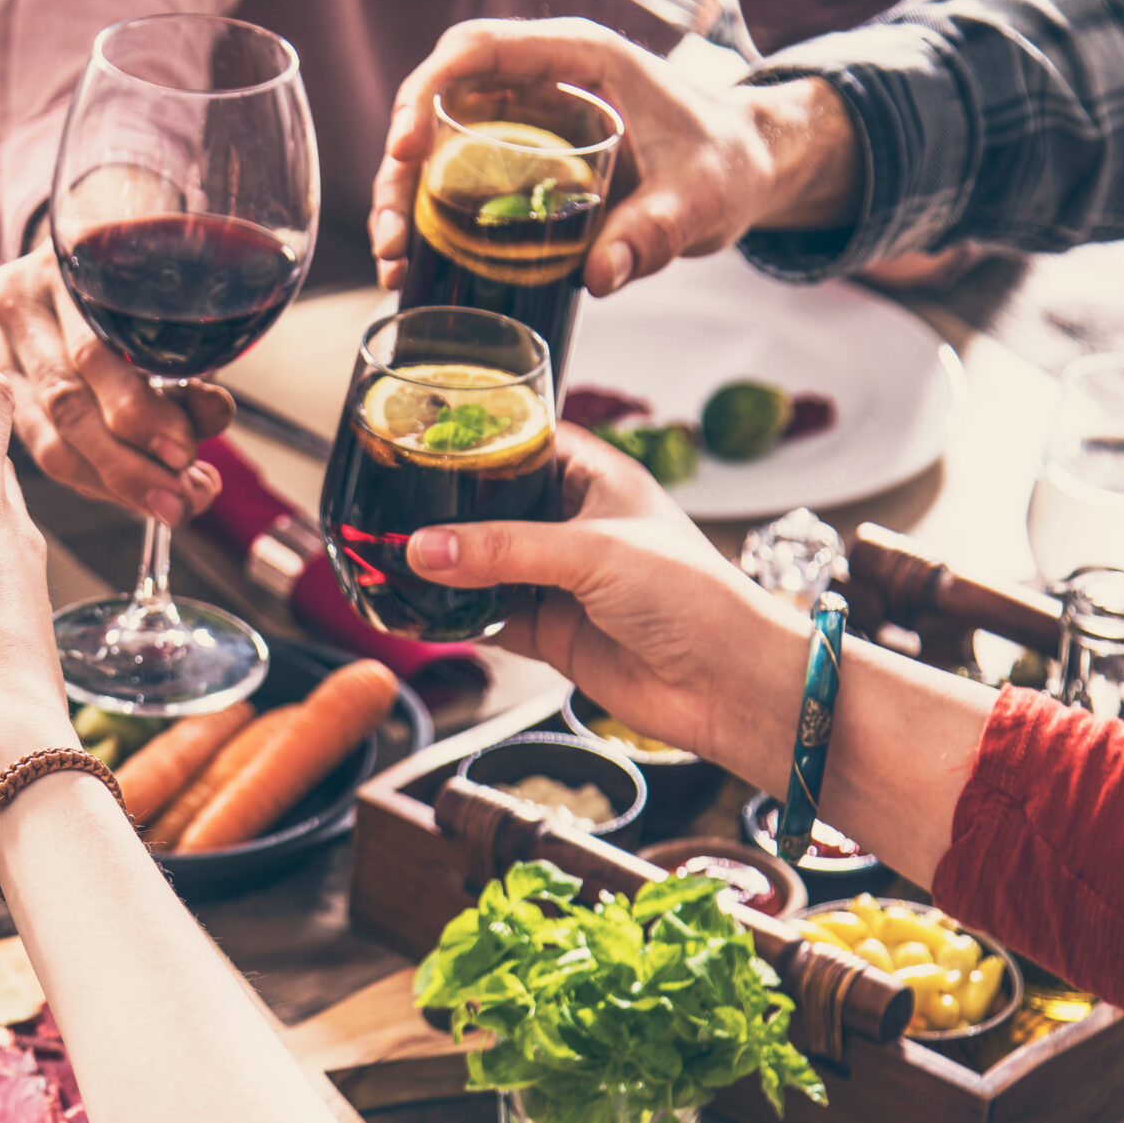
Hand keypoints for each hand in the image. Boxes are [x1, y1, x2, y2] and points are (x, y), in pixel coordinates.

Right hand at [0, 247, 226, 523]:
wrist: (88, 261)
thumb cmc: (137, 285)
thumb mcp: (172, 307)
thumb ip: (193, 363)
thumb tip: (211, 415)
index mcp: (63, 265)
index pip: (92, 353)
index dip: (138, 412)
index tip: (185, 452)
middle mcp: (18, 303)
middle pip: (65, 402)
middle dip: (128, 464)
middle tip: (180, 498)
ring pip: (50, 442)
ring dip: (116, 484)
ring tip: (170, 502)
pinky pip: (48, 453)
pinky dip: (98, 481)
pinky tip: (137, 492)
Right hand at [368, 19, 848, 297]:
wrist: (749, 166)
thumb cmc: (730, 160)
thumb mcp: (703, 197)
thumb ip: (657, 231)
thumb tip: (598, 277)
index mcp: (578, 56)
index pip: (477, 48)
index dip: (427, 89)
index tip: (404, 146)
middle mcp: (540, 82)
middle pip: (440, 103)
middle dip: (400, 167)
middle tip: (391, 233)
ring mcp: (527, 122)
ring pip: (439, 146)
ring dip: (405, 200)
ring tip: (394, 261)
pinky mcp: (525, 162)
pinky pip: (460, 180)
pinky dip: (431, 220)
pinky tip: (416, 266)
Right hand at [403, 426, 805, 769]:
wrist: (728, 685)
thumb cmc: (695, 598)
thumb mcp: (593, 552)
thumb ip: (504, 549)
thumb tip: (425, 549)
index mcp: (598, 481)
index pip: (529, 441)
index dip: (483, 437)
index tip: (427, 438)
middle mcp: (577, 525)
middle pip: (496, 507)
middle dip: (451, 510)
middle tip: (396, 505)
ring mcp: (562, 581)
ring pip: (487, 565)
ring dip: (449, 568)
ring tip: (395, 559)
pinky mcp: (553, 632)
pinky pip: (491, 618)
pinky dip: (458, 618)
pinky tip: (424, 612)